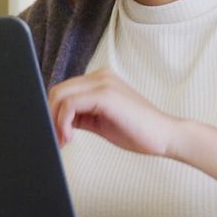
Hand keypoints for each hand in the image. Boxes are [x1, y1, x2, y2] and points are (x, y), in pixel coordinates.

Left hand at [47, 68, 183, 155]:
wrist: (165, 136)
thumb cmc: (138, 131)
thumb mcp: (101, 122)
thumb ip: (80, 116)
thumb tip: (56, 121)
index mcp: (101, 80)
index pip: (64, 90)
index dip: (53, 112)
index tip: (55, 134)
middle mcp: (101, 76)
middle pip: (58, 90)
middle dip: (50, 117)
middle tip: (57, 140)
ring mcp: (103, 83)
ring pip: (60, 96)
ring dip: (55, 121)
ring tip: (63, 141)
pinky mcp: (105, 95)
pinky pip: (70, 105)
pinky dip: (63, 123)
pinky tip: (70, 137)